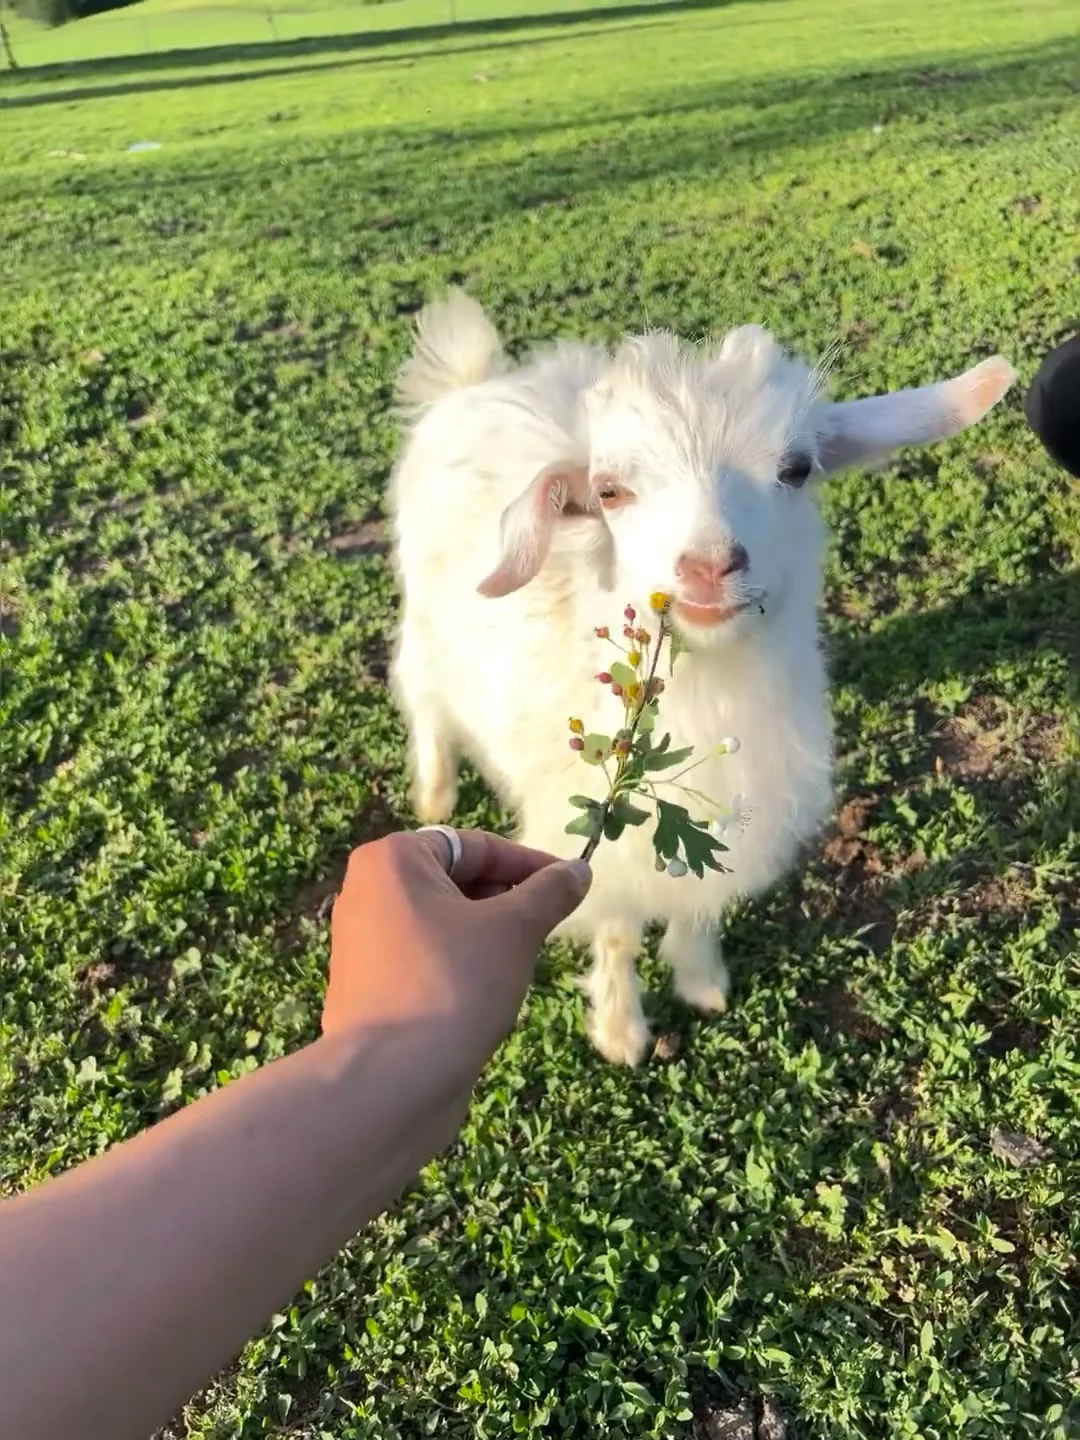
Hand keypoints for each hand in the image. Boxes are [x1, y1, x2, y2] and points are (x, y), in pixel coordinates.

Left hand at [323, 829, 591, 1089]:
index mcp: (391, 862)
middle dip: (505, 903)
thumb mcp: (513, 930)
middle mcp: (367, 893)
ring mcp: (362, 944)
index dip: (527, 865)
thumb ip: (549, 893)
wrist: (390, 1081)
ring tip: (519, 964)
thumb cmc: (454, 984)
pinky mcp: (368, 988)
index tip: (569, 886)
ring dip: (486, 937)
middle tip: (545, 929)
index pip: (474, 847)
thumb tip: (578, 870)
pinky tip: (486, 996)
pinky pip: (425, 960)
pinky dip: (460, 967)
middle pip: (455, 882)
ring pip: (442, 924)